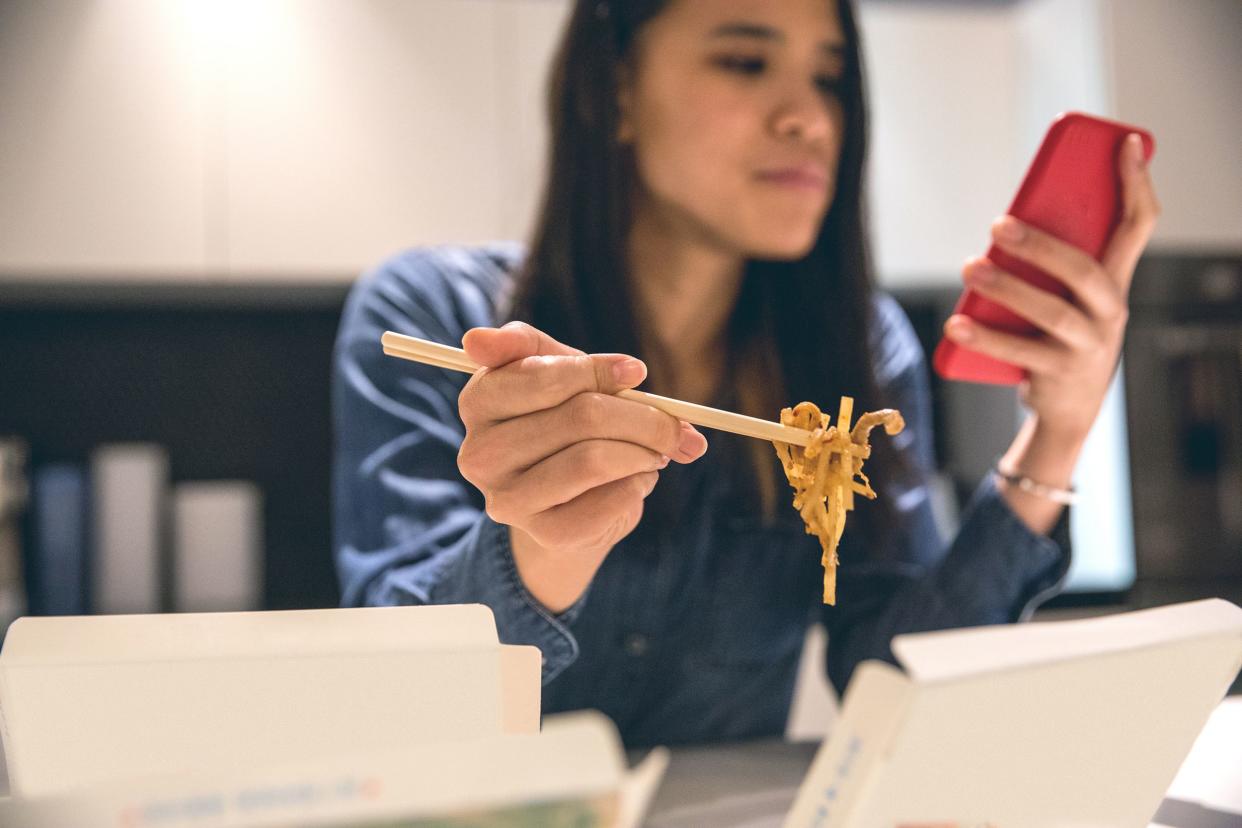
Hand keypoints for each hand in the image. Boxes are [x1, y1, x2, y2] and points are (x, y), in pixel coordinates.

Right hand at [457, 321, 707, 611]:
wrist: (564, 503)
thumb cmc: (561, 423)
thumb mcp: (553, 374)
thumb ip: (538, 348)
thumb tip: (519, 347)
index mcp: (478, 402)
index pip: (542, 376)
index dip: (597, 371)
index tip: (637, 371)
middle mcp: (480, 454)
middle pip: (581, 416)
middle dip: (642, 416)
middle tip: (671, 423)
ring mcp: (507, 498)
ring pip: (593, 460)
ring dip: (643, 451)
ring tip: (656, 450)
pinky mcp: (543, 533)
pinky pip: (606, 503)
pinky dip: (636, 485)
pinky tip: (639, 480)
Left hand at [943, 132, 1160, 443]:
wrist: (1067, 407)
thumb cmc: (1060, 335)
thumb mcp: (1068, 295)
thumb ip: (1052, 263)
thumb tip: (1005, 224)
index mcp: (1115, 280)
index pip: (1139, 224)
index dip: (1138, 182)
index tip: (1126, 143)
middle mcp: (1112, 310)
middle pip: (1084, 270)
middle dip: (1042, 245)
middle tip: (996, 225)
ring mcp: (1090, 344)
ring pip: (1052, 312)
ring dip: (1006, 288)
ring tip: (968, 268)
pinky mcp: (1060, 374)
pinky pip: (1020, 353)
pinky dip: (985, 338)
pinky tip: (956, 325)